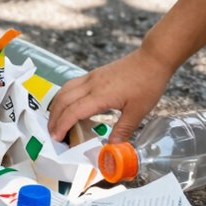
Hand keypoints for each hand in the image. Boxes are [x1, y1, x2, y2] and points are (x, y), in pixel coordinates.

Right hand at [47, 48, 173, 142]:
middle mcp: (91, 84)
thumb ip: (123, 129)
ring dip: (56, 106)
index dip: (62, 125)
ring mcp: (91, 77)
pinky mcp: (94, 74)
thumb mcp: (138, 111)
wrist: (152, 59)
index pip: (73, 111)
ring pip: (64, 90)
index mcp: (100, 95)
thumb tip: (113, 146)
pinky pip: (71, 85)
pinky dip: (64, 97)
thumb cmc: (147, 82)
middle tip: (52, 133)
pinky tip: (68, 104)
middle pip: (62, 100)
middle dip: (54, 118)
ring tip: (55, 120)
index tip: (56, 138)